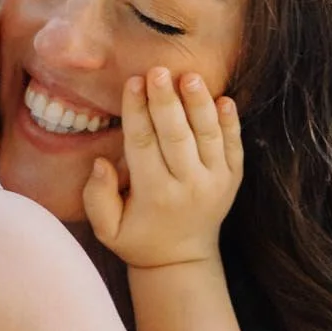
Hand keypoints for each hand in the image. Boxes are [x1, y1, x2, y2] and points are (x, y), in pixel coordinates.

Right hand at [82, 67, 242, 269]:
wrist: (182, 260)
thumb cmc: (138, 238)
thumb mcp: (107, 229)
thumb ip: (97, 197)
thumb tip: (103, 163)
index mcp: (154, 195)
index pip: (143, 144)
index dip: (137, 112)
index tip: (132, 82)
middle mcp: (188, 187)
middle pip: (176, 135)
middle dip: (166, 101)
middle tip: (158, 70)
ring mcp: (215, 182)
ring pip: (208, 136)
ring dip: (199, 104)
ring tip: (190, 77)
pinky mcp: (233, 178)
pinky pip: (233, 145)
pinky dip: (230, 122)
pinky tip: (223, 98)